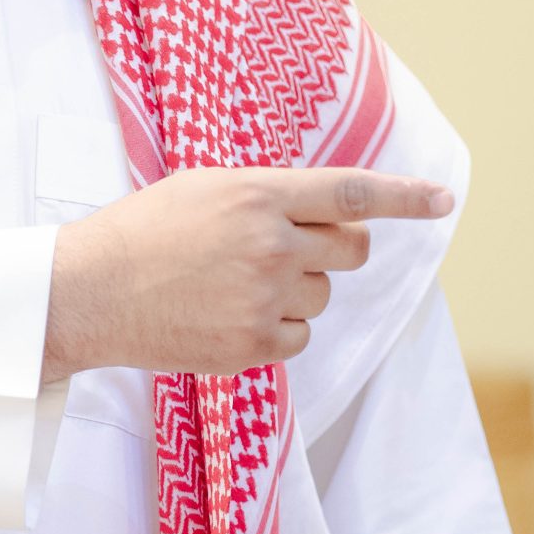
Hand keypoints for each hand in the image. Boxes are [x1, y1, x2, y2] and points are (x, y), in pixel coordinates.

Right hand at [40, 165, 453, 382]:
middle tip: (290, 254)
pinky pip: (299, 339)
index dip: (405, 197)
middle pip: (349, 251)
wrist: (91, 292)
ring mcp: (264, 297)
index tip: (442, 200)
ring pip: (321, 297)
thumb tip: (318, 211)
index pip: (351, 193)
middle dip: (334, 251)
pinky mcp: (252, 345)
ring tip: (231, 287)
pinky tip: (228, 318)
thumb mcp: (203, 188)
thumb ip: (265, 195)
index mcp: (258, 194)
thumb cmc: (141, 233)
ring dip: (292, 293)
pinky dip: (275, 333)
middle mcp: (271, 244)